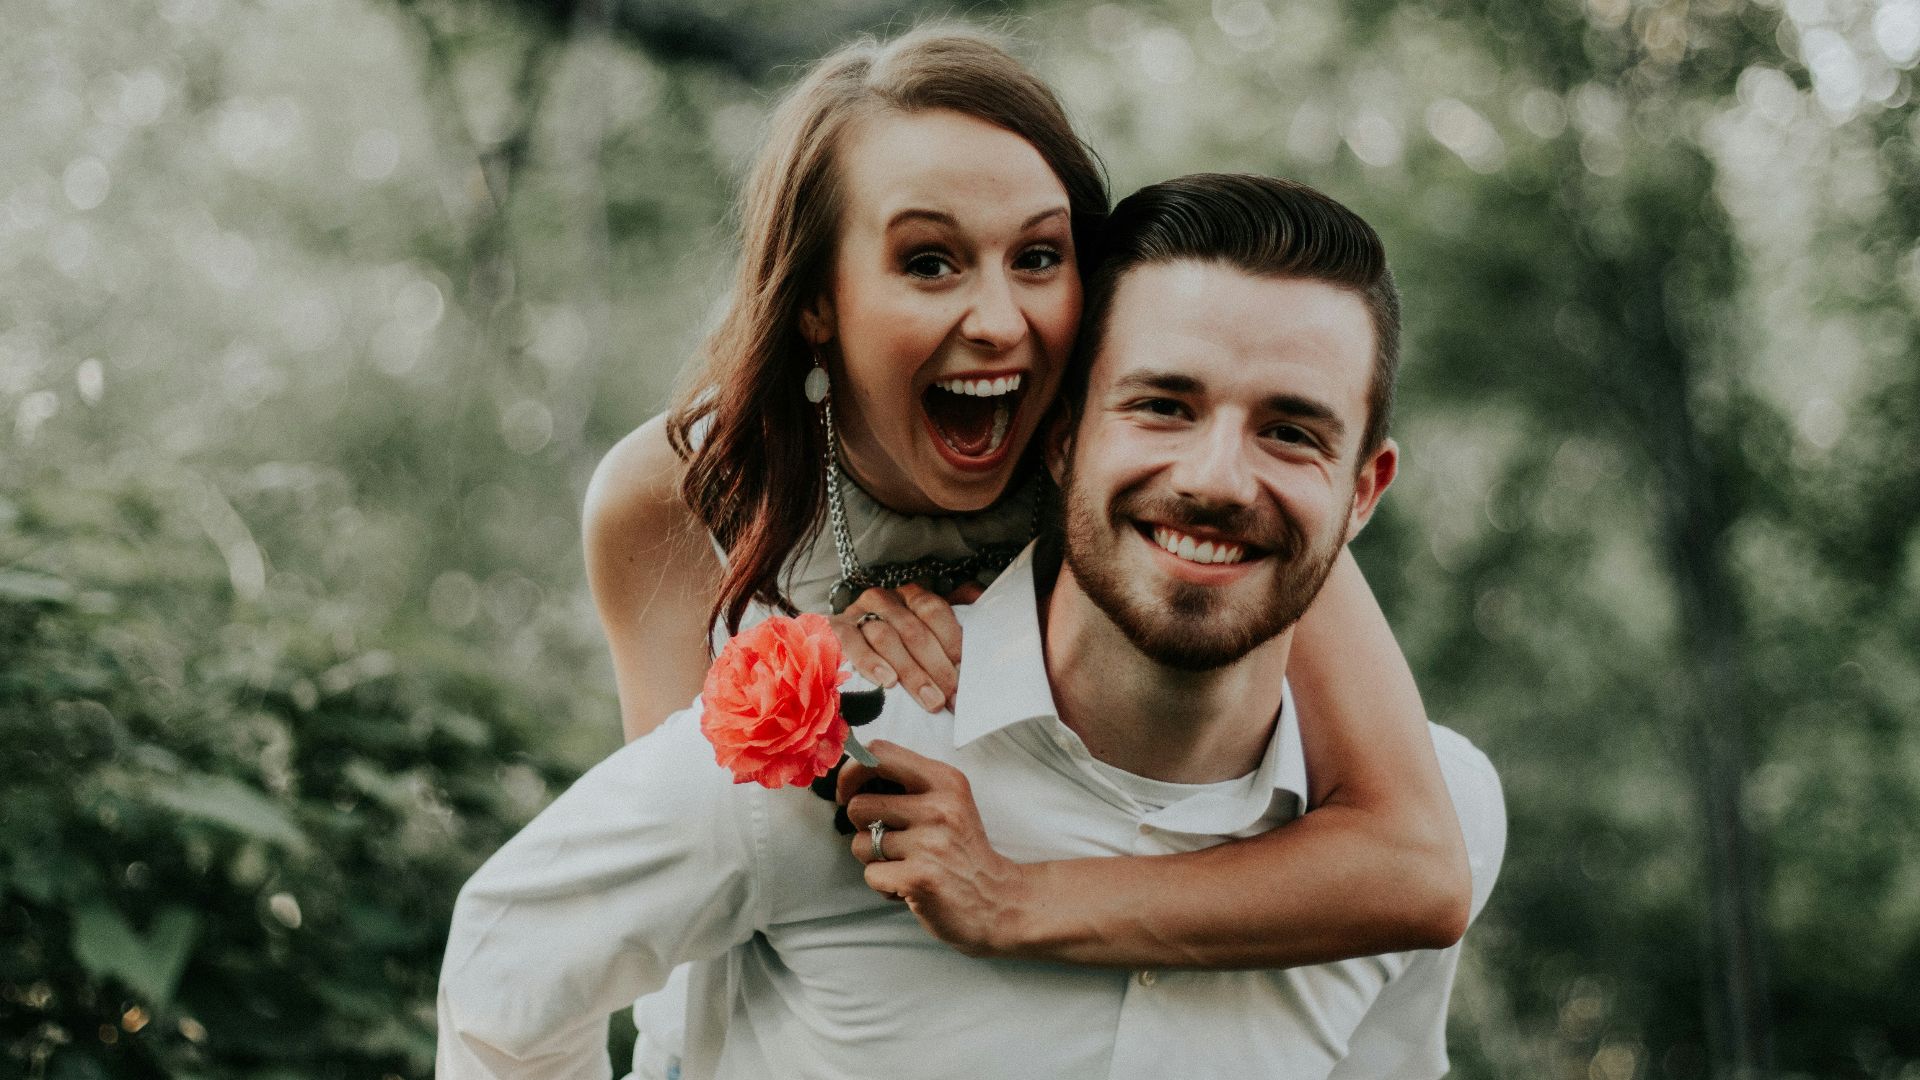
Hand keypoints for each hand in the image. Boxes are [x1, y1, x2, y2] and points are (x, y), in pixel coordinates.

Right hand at [830, 583, 976, 712]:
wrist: (840, 648)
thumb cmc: (893, 647)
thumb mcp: (923, 635)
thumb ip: (949, 630)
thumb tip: (979, 622)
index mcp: (911, 597)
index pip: (935, 611)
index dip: (951, 641)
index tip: (965, 673)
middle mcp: (885, 600)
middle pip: (914, 630)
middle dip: (936, 668)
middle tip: (950, 698)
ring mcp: (858, 613)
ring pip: (886, 638)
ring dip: (911, 672)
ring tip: (928, 699)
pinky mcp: (836, 629)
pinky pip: (853, 644)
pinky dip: (871, 663)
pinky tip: (887, 681)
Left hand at [837, 740, 1029, 957]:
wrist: (999, 901)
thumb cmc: (963, 851)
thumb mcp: (949, 802)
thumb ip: (909, 785)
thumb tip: (851, 777)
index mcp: (945, 780)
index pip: (879, 754)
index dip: (851, 772)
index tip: (849, 793)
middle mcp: (939, 807)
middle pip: (859, 805)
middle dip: (863, 827)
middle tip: (889, 840)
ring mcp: (929, 843)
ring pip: (860, 844)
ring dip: (874, 859)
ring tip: (905, 864)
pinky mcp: (919, 878)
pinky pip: (871, 875)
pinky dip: (884, 885)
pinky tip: (909, 885)